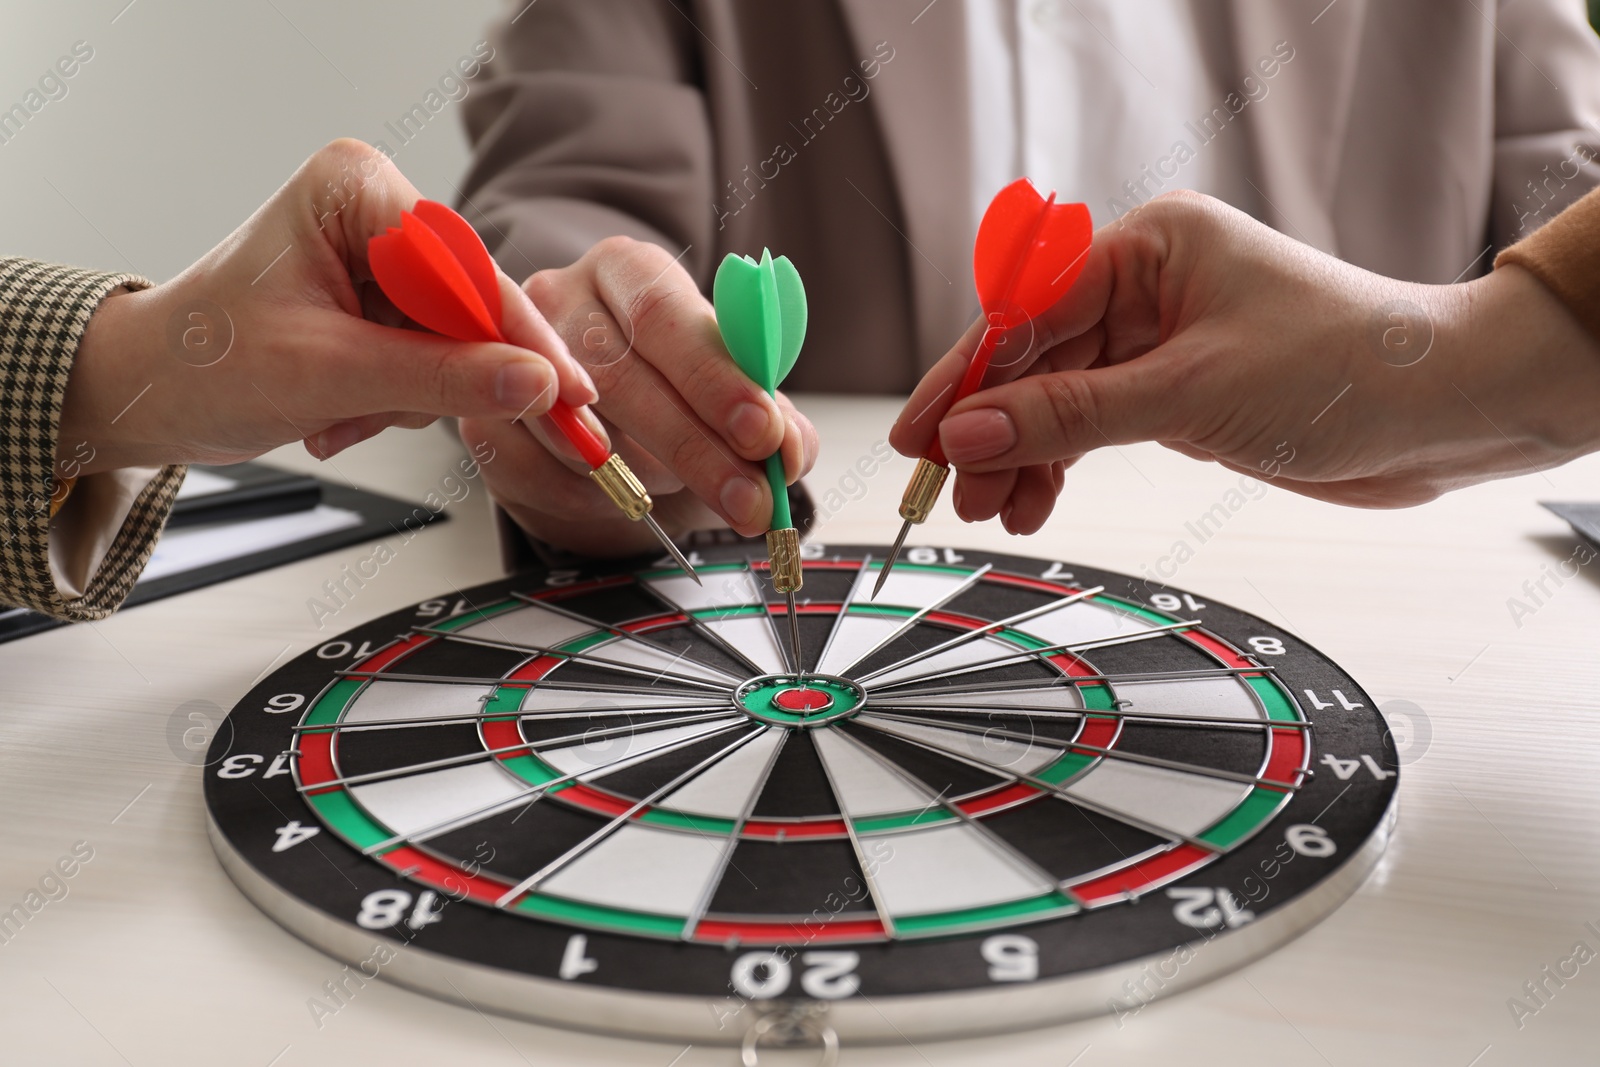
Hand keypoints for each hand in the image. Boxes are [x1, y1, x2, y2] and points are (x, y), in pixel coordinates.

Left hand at [57, 139, 595, 474]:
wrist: (149, 393)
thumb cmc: (202, 363)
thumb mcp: (328, 375)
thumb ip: (439, 379)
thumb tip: (536, 384)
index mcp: (356, 189)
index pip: (465, 269)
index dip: (519, 338)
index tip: (570, 392)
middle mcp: (375, 209)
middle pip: (468, 307)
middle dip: (436, 377)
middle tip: (407, 420)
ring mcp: (380, 255)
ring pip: (456, 343)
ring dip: (407, 397)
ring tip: (339, 415)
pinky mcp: (382, 299)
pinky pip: (434, 360)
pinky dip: (396, 401)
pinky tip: (341, 412)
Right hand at [462, 236, 818, 556]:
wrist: (592, 402)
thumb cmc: (668, 383)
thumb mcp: (727, 386)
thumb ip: (769, 415)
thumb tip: (789, 451)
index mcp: (629, 269)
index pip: (667, 316)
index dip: (715, 378)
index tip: (761, 431)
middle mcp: (561, 296)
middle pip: (620, 374)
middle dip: (695, 448)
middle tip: (748, 498)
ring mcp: (508, 356)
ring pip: (575, 428)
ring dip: (643, 476)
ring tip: (691, 497)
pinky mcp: (480, 418)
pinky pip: (536, 471)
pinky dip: (591, 499)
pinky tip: (625, 502)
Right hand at [891, 190, 1599, 525]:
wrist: (1445, 412)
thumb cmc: (1349, 366)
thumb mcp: (1189, 393)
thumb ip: (1070, 417)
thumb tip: (971, 434)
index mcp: (1148, 246)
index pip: (1026, 313)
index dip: (966, 379)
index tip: (921, 434)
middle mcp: (1149, 285)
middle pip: (1035, 360)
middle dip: (991, 428)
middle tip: (948, 488)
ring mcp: (1162, 339)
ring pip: (1060, 400)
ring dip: (1023, 457)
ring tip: (992, 510)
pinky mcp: (1179, 391)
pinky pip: (1095, 425)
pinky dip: (1064, 465)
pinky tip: (1037, 502)